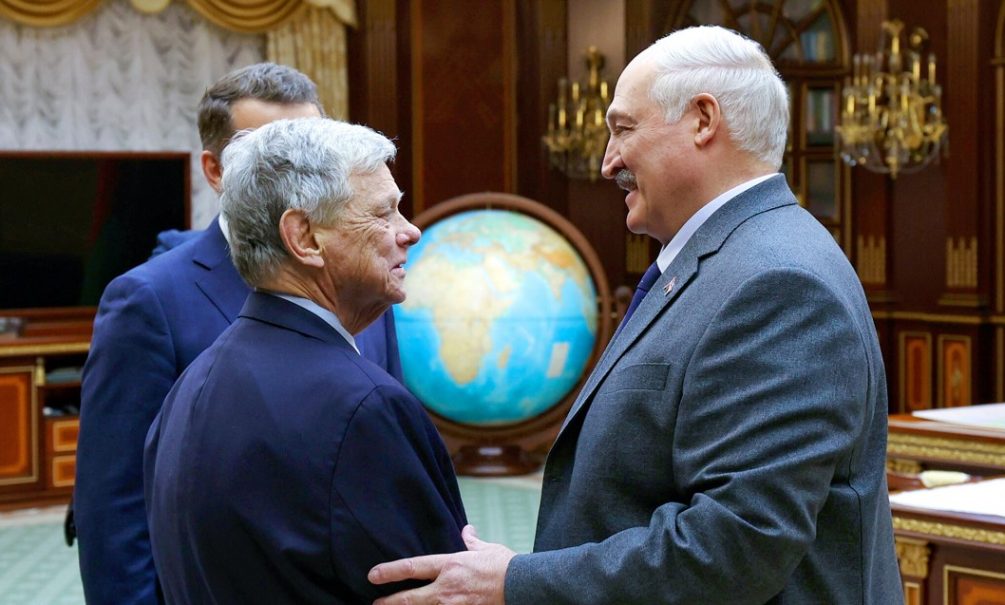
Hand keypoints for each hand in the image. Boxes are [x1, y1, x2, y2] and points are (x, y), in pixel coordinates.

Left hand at [369, 524, 515, 604]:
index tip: (374, 574)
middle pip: (409, 598)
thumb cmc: (505, 566)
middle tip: (376, 604)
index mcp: (450, 565)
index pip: (413, 567)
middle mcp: (447, 587)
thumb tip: (466, 530)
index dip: (390, 571)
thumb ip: (472, 541)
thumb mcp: (487, 549)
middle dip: (389, 602)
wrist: (523, 585)